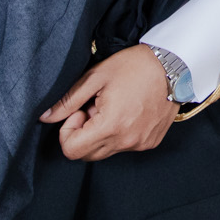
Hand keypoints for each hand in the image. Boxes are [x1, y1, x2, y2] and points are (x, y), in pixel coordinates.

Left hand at [41, 45, 179, 160]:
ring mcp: (141, 144)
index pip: (72, 150)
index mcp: (110, 126)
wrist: (174, 64)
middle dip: (84, 133)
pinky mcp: (150, 142)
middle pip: (87, 155)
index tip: (80, 110)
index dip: (68, 130)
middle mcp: (127, 141)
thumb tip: (45, 118)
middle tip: (95, 107)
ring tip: (113, 107)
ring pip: (105, 151)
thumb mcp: (96, 77)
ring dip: (101, 133)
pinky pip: (124, 147)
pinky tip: (127, 111)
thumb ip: (68, 100)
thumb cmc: (135, 66)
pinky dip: (119, 134)